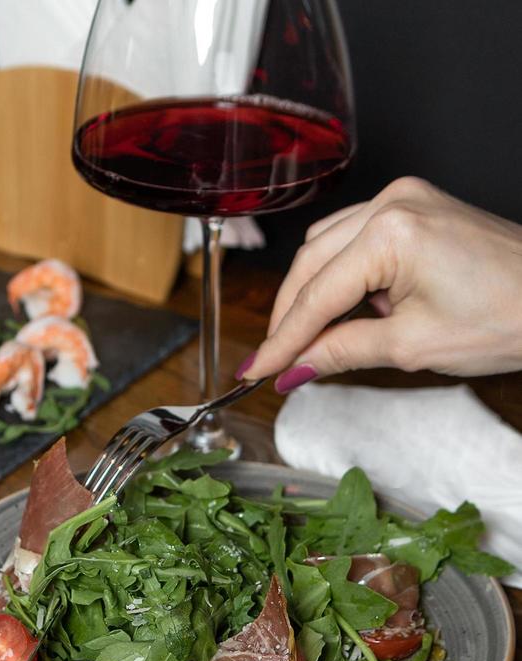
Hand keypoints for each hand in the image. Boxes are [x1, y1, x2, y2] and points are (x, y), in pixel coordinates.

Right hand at [240, 177, 521, 390]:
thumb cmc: (509, 317)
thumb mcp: (412, 346)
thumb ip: (340, 352)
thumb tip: (293, 369)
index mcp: (392, 232)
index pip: (316, 296)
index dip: (282, 340)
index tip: (255, 370)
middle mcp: (392, 202)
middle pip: (310, 264)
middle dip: (289, 317)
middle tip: (272, 362)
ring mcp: (404, 198)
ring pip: (324, 247)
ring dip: (309, 294)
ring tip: (304, 341)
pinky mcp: (413, 206)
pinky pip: (351, 238)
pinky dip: (337, 275)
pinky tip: (339, 309)